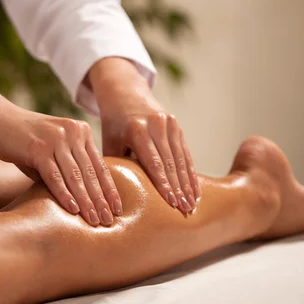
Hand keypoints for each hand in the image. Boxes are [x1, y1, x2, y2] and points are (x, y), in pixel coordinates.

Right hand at [0, 69, 119, 225]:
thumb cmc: (23, 140)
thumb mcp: (50, 151)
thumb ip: (66, 168)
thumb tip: (80, 199)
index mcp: (80, 131)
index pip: (99, 165)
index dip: (109, 189)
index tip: (117, 208)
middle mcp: (73, 132)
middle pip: (91, 172)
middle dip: (101, 199)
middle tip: (110, 221)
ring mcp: (56, 138)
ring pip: (76, 176)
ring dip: (86, 201)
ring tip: (95, 221)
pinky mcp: (38, 147)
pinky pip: (55, 176)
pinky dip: (64, 194)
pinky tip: (73, 209)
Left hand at [89, 58, 199, 215]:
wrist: (125, 93)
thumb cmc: (113, 124)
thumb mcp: (109, 141)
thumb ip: (115, 166)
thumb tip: (114, 197)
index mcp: (137, 129)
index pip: (153, 162)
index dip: (163, 184)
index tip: (170, 203)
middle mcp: (156, 124)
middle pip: (170, 162)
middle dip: (179, 188)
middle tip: (185, 210)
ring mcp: (169, 123)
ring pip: (181, 158)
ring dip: (188, 183)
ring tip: (192, 204)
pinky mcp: (177, 125)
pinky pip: (185, 152)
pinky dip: (190, 172)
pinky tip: (195, 189)